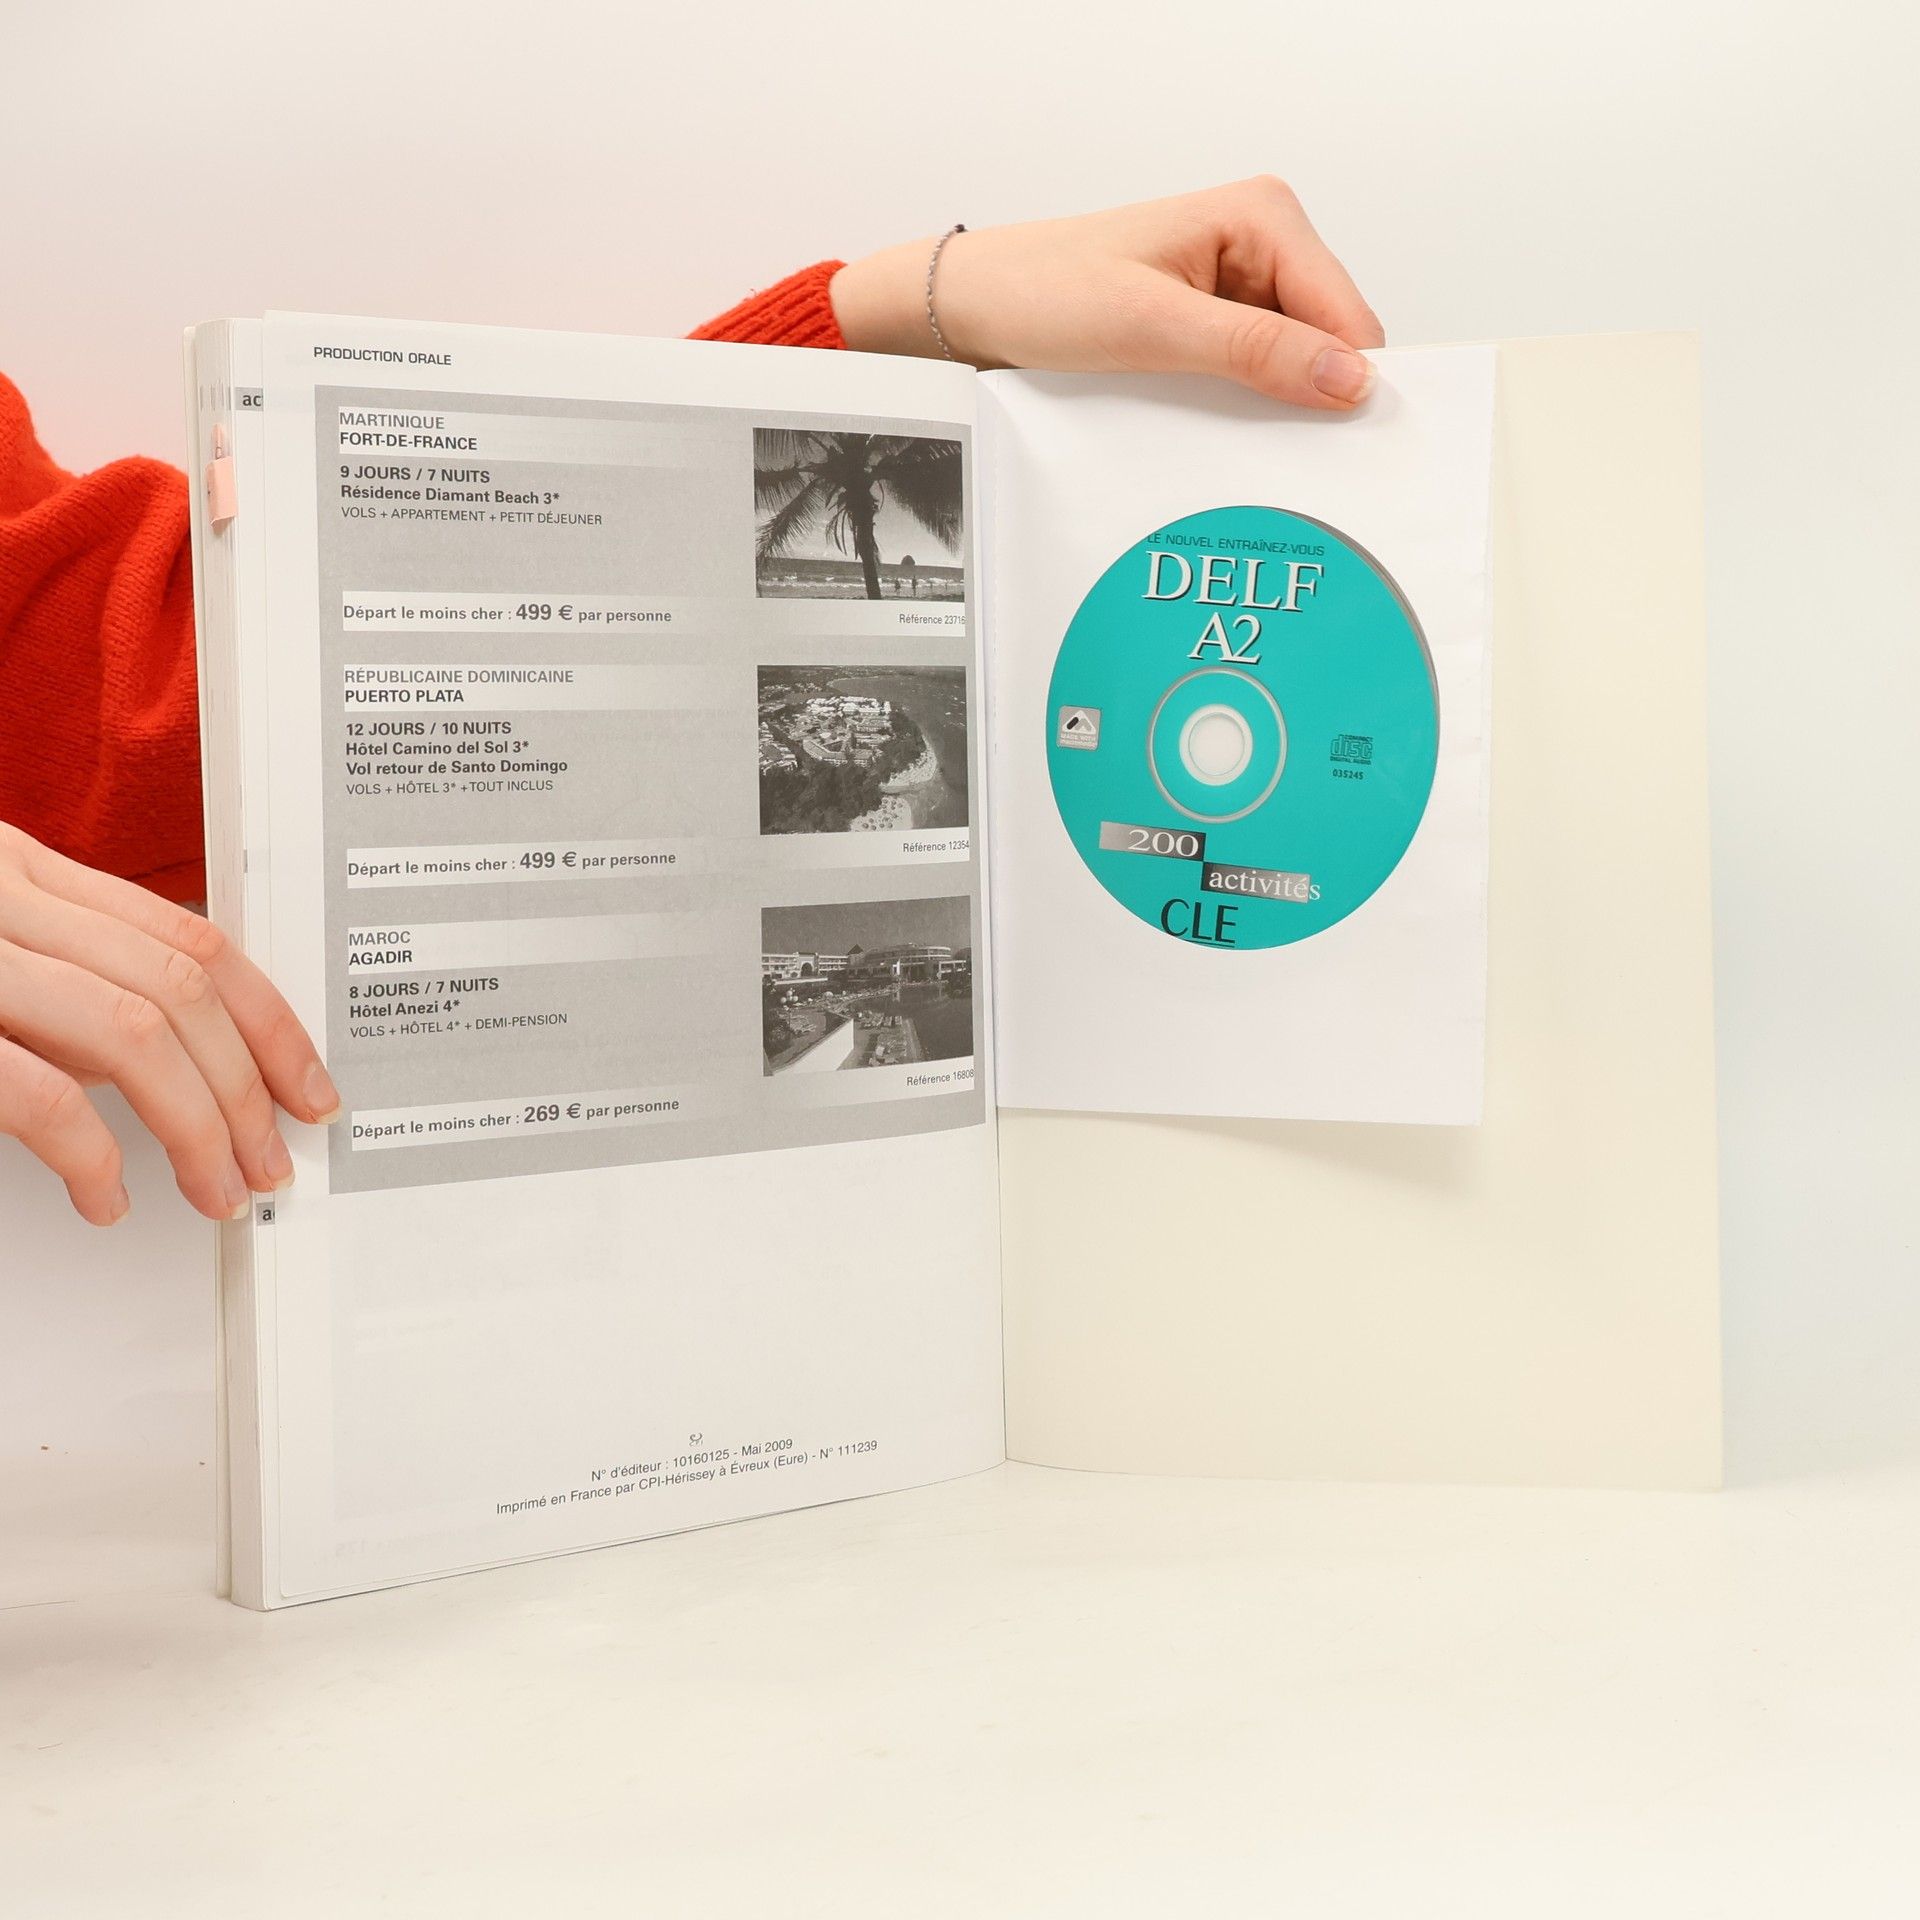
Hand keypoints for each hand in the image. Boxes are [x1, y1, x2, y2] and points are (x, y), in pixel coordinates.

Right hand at [0, 824, 338, 1226]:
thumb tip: (185, 1056)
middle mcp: (4, 899)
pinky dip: (93, 1157)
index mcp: (25, 872)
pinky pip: (44, 1096)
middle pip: (179, 988)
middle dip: (246, 1088)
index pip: (189, 939)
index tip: (306, 1087)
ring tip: (215, 1189)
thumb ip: (79, 981)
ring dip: (197, 1128)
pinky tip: (108, 1196)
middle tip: (269, 1160)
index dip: (268, 1021)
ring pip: (134, 1034)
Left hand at [830, 178, 1385, 410]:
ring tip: (1235, 443)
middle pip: (1327, 342)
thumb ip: (1256, 352)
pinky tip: (1214, 430)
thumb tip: (1348, 378)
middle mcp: (1259, 242)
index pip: (1348, 315)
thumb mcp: (1153, 326)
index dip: (1350, 384)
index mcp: (1263, 215)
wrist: (973, 306)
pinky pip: (1252, 376)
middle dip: (1310, 398)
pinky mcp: (1209, 324)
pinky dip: (1241, 408)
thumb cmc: (1043, 293)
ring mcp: (1236, 286)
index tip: (1347, 450)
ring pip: (1292, 365)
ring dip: (1272, 408)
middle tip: (1282, 458)